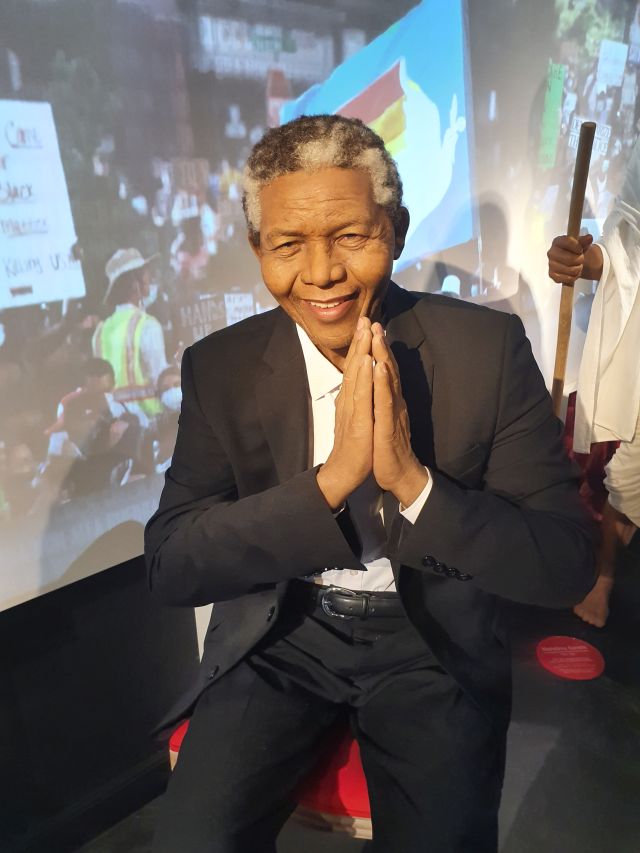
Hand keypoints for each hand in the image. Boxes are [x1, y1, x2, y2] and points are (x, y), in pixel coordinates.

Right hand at [316, 318, 373, 509]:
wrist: (345, 471)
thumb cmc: (354, 446)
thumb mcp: (356, 417)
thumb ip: (356, 400)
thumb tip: (358, 385)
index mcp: (350, 398)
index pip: (355, 367)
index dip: (360, 346)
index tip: (365, 325)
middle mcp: (349, 399)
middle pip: (354, 365)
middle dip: (359, 341)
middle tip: (364, 317)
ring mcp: (352, 408)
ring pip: (356, 375)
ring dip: (361, 351)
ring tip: (365, 330)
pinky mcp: (357, 420)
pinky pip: (361, 394)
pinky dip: (364, 375)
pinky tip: (367, 361)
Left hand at [371, 323, 428, 506]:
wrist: (398, 474)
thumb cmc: (387, 448)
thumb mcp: (381, 419)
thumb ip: (381, 400)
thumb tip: (377, 385)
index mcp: (389, 400)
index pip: (383, 370)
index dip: (378, 349)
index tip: (371, 327)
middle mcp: (393, 402)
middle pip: (387, 369)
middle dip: (379, 344)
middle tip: (373, 320)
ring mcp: (392, 412)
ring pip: (387, 380)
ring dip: (382, 356)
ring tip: (377, 335)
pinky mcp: (388, 425)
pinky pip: (385, 401)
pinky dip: (382, 382)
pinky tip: (379, 367)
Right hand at [547, 233, 602, 283]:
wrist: (572, 260)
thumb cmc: (575, 250)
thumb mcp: (582, 243)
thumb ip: (585, 241)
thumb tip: (589, 238)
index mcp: (557, 241)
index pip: (568, 242)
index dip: (577, 247)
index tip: (581, 250)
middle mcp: (551, 252)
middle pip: (571, 259)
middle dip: (580, 260)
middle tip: (581, 259)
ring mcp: (551, 264)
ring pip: (571, 270)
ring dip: (578, 269)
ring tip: (578, 266)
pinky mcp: (552, 275)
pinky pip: (567, 278)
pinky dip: (573, 277)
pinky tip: (573, 273)